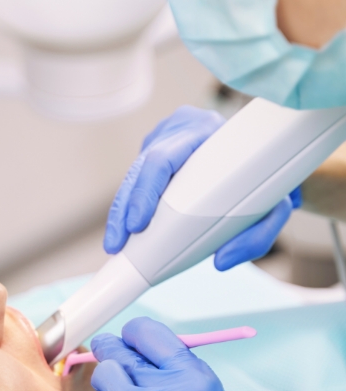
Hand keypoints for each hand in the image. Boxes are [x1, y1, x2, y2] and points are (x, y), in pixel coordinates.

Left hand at [79, 317, 296, 390]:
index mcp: (195, 375)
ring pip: (102, 375)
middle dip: (112, 353)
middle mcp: (166, 387)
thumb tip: (146, 359)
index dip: (133, 336)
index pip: (148, 332)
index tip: (129, 343)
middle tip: (114, 365)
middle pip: (118, 349)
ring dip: (107, 387)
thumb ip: (179, 376)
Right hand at [104, 106, 301, 268]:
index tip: (138, 224)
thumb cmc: (269, 174)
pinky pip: (137, 178)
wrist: (265, 141)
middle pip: (139, 169)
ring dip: (121, 212)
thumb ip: (257, 233)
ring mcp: (163, 136)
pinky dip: (129, 206)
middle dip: (123, 211)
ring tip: (115, 245)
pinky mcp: (156, 149)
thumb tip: (222, 261)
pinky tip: (122, 231)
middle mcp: (179, 129)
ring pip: (133, 175)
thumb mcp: (275, 203)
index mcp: (206, 130)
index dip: (145, 191)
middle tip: (116, 245)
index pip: (162, 158)